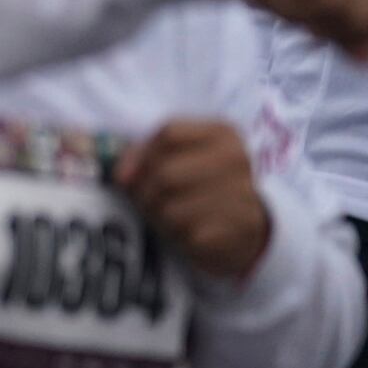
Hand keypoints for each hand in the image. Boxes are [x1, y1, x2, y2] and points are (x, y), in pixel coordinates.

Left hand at [115, 117, 269, 280]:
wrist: (244, 224)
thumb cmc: (198, 183)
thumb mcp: (178, 156)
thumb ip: (145, 154)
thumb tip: (123, 176)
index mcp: (222, 133)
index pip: (169, 133)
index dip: (141, 155)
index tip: (131, 172)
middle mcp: (237, 158)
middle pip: (165, 172)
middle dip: (143, 191)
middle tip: (144, 201)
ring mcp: (243, 192)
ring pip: (171, 208)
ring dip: (157, 216)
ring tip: (164, 216)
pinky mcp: (240, 226)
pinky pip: (187, 233)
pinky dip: (177, 235)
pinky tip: (184, 231)